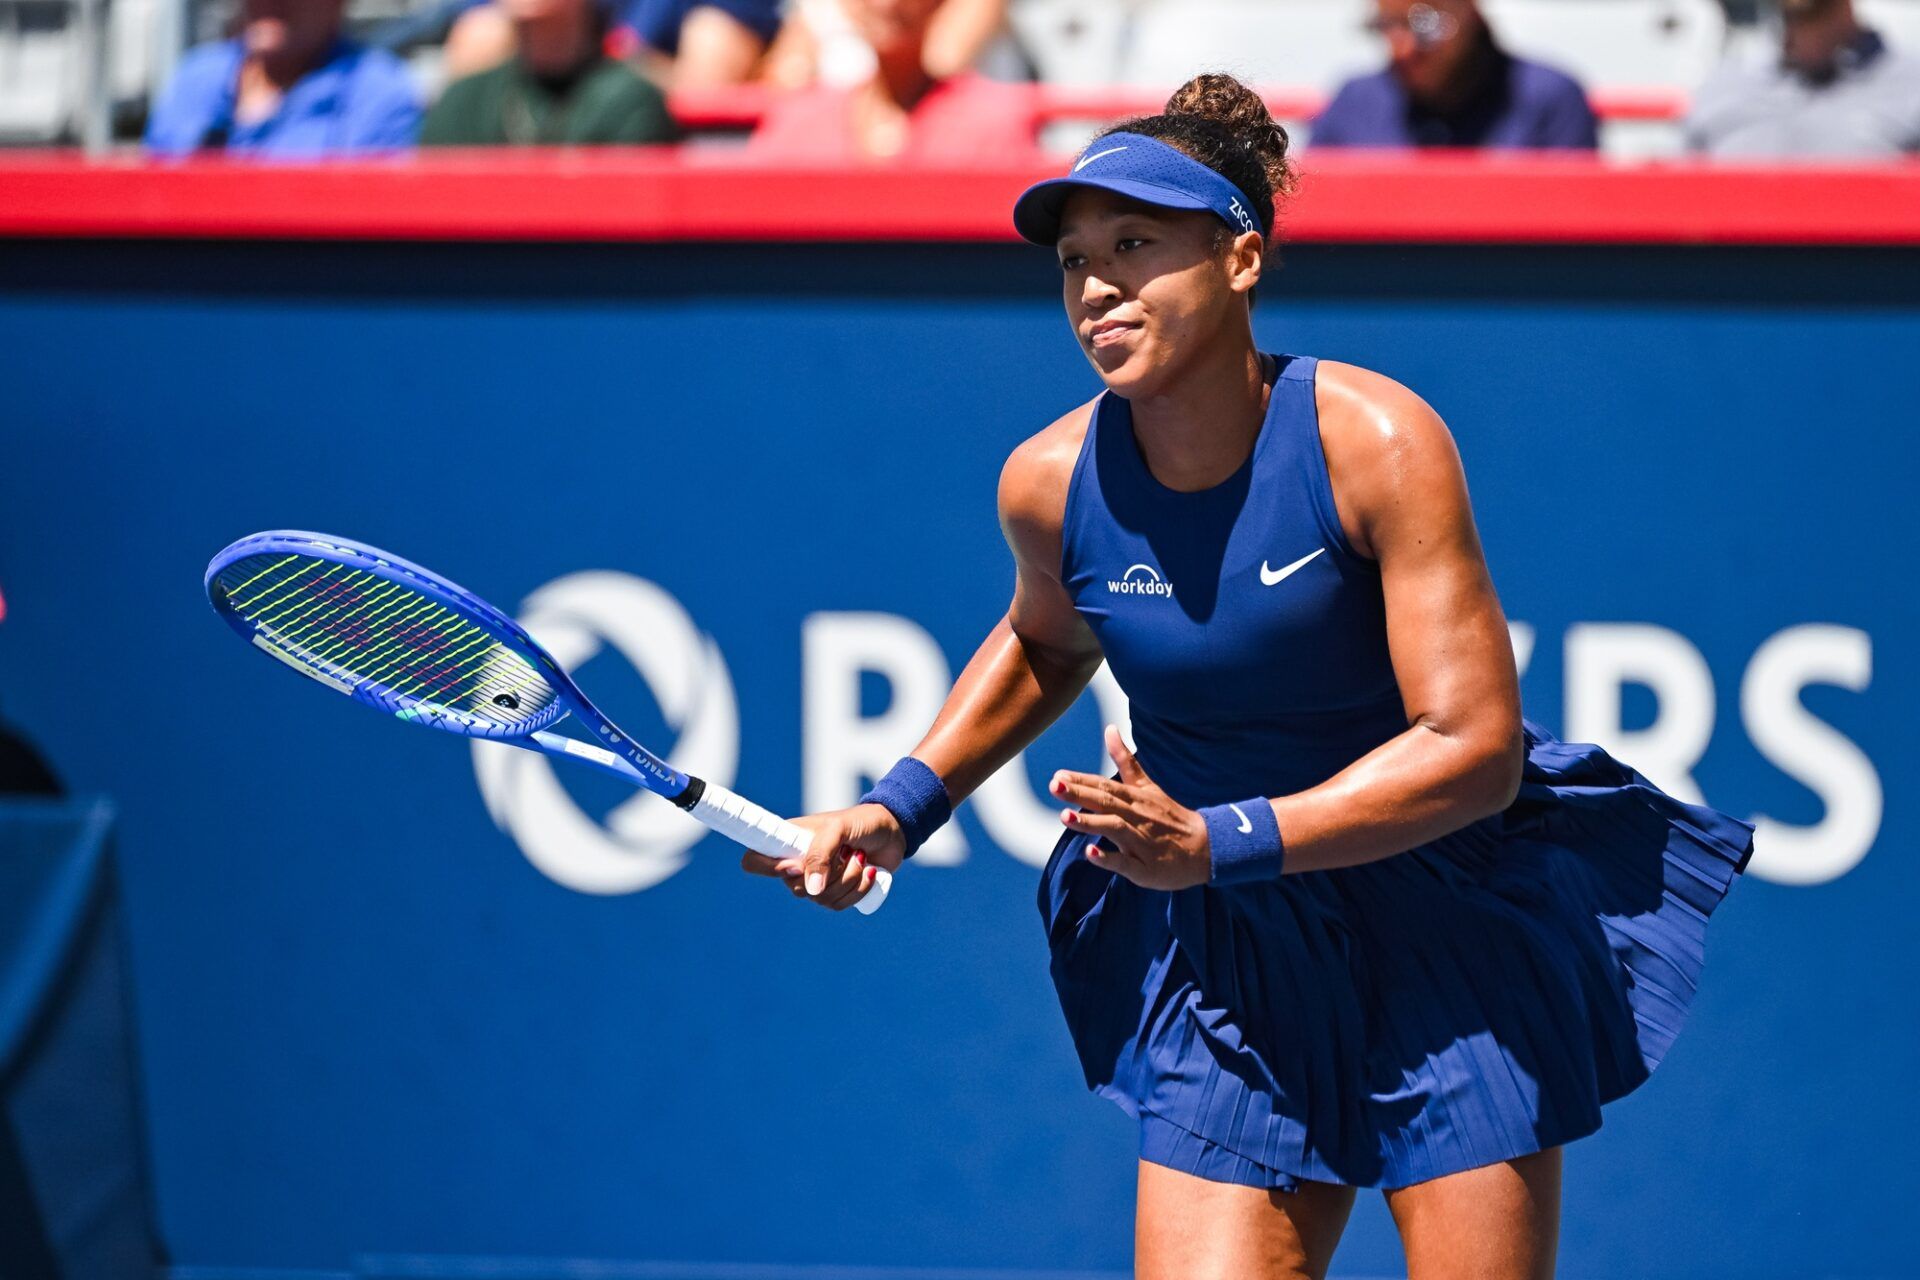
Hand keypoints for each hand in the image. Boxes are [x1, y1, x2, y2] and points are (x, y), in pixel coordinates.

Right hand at [739, 803, 905, 911]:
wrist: (893, 831)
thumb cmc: (861, 822)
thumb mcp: (838, 829)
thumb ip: (820, 855)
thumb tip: (811, 890)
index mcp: (789, 841)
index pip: (755, 859)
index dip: (766, 868)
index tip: (794, 866)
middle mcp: (799, 862)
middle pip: (795, 888)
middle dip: (829, 873)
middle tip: (846, 852)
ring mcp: (818, 880)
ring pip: (821, 899)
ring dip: (849, 879)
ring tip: (860, 857)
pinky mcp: (838, 892)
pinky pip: (839, 906)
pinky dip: (858, 890)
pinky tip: (868, 872)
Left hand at [1049, 725, 1210, 890]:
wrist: (1205, 849)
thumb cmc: (1169, 817)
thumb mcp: (1147, 786)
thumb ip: (1125, 760)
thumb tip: (1110, 728)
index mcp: (1135, 798)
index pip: (1105, 786)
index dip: (1082, 780)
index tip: (1058, 776)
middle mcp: (1137, 817)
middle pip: (1107, 803)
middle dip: (1080, 795)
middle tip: (1055, 787)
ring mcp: (1141, 842)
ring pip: (1115, 829)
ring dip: (1091, 823)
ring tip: (1065, 817)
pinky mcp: (1145, 867)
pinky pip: (1126, 863)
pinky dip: (1108, 858)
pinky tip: (1090, 854)